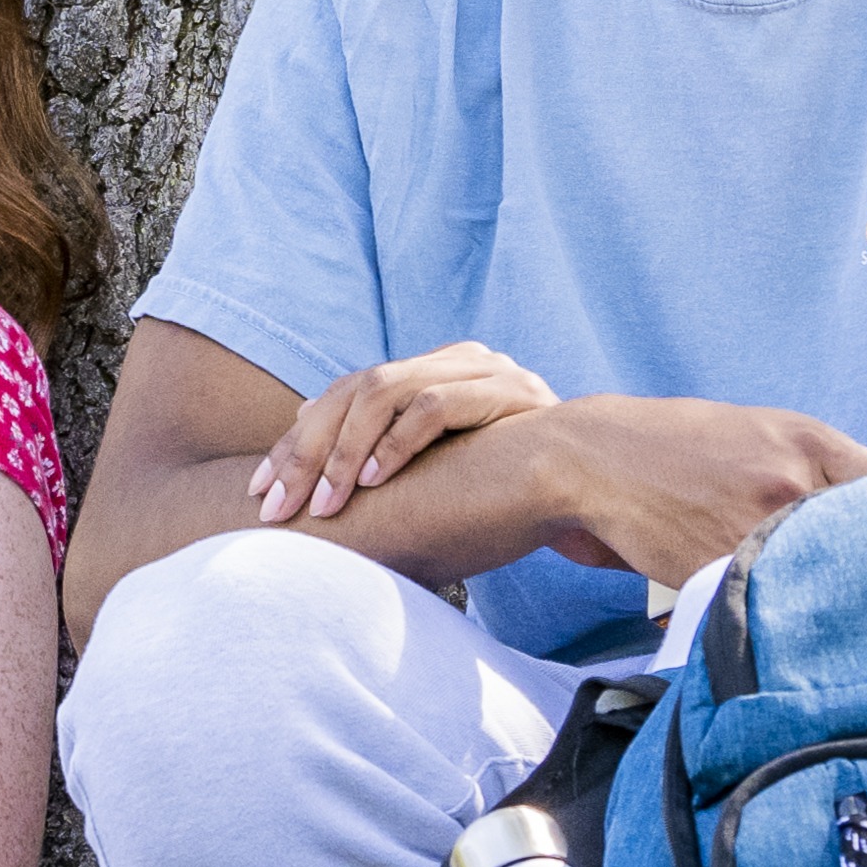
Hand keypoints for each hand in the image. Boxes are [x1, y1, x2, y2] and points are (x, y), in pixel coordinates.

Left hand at [252, 342, 551, 525]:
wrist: (606, 485)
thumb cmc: (517, 493)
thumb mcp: (440, 476)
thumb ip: (387, 459)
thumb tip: (305, 443)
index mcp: (433, 375)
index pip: (343, 396)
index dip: (295, 442)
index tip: (260, 490)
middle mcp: (453, 361)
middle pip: (353, 389)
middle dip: (305, 450)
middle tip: (275, 504)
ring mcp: (481, 370)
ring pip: (383, 391)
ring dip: (344, 452)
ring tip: (322, 502)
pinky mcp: (505, 391)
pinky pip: (434, 407)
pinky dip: (397, 445)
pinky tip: (374, 482)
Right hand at [527, 394, 866, 587]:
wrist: (594, 460)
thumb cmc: (676, 448)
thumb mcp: (759, 432)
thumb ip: (817, 468)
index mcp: (809, 440)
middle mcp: (794, 480)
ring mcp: (759, 526)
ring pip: (826, 576)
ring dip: (836, 600)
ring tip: (842, 616)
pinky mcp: (723, 568)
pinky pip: (774, 602)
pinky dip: (782, 615)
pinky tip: (784, 620)